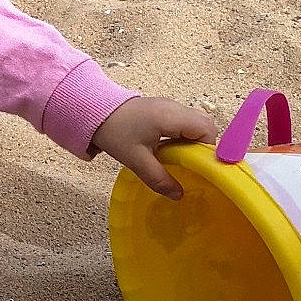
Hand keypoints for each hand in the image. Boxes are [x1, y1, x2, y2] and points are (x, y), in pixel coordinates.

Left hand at [92, 95, 217, 198]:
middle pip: (205, 124)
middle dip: (203, 146)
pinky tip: (169, 149)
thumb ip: (158, 178)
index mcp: (171, 116)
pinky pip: (184, 121)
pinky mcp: (163, 109)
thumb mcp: (136, 160)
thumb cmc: (115, 133)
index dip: (208, 148)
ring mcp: (169, 106)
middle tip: (189, 164)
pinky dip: (183, 135)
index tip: (199, 166)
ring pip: (195, 122)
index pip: (206, 129)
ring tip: (178, 158)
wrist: (93, 112)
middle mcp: (174, 107)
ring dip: (193, 141)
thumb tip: (179, 195)